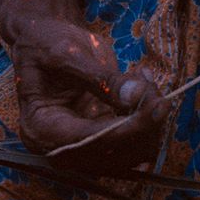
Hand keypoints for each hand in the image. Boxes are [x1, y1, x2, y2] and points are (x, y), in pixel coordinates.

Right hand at [9, 17, 169, 172]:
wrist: (45, 43)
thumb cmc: (47, 45)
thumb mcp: (69, 55)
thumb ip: (102, 79)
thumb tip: (136, 97)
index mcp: (42, 129)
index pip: (88, 142)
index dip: (126, 129)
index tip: (156, 107)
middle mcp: (60, 148)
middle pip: (112, 156)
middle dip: (143, 126)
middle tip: (155, 88)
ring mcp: (82, 148)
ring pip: (129, 156)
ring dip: (149, 124)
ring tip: (146, 81)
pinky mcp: (101, 141)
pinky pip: (133, 144)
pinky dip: (147, 121)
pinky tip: (145, 88)